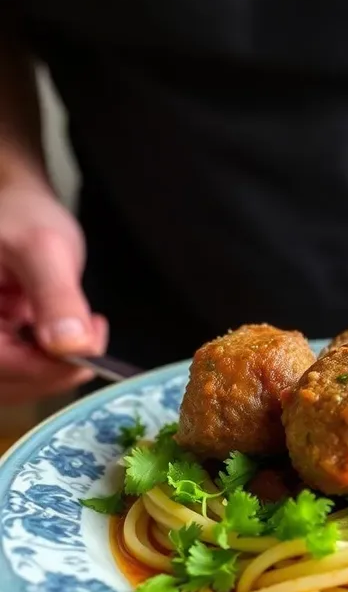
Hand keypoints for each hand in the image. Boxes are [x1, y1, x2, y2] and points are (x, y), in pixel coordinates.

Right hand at [0, 183, 107, 404]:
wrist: (19, 208)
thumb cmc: (24, 218)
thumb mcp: (44, 248)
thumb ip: (57, 296)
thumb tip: (71, 346)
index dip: (46, 369)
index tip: (90, 353)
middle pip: (5, 382)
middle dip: (55, 370)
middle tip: (94, 338)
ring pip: (13, 383)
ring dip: (55, 369)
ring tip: (84, 328)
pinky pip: (18, 372)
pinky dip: (49, 363)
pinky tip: (70, 335)